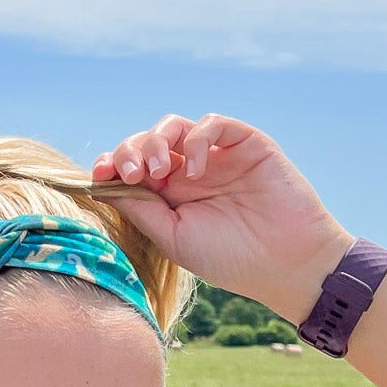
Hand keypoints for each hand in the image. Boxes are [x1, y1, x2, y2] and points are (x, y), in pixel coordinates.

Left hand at [92, 114, 352, 325]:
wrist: (286, 263)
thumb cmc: (230, 258)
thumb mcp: (174, 238)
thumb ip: (141, 209)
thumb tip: (101, 185)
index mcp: (170, 194)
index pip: (132, 165)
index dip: (112, 163)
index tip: (100, 173)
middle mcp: (190, 170)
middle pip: (147, 141)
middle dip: (129, 150)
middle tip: (131, 173)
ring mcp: (217, 155)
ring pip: (174, 126)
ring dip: (156, 141)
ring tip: (159, 171)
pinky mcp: (246, 143)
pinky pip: (213, 123)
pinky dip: (196, 139)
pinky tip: (196, 170)